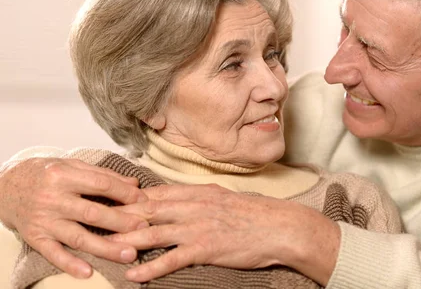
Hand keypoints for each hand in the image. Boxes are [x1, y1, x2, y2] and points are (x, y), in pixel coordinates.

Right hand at [0, 157, 149, 277]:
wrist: (7, 186)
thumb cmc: (46, 174)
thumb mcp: (72, 166)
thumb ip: (103, 175)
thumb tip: (134, 183)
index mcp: (64, 175)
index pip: (101, 184)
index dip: (125, 193)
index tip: (144, 201)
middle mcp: (53, 198)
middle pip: (92, 212)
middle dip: (121, 222)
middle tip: (143, 229)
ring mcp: (44, 220)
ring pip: (78, 236)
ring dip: (105, 247)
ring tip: (129, 254)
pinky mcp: (35, 237)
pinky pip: (53, 253)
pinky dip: (70, 264)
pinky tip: (88, 272)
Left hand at [108, 184, 340, 284]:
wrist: (279, 226)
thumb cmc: (254, 213)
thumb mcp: (223, 197)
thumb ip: (197, 198)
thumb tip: (176, 200)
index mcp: (197, 192)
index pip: (155, 193)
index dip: (129, 199)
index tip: (107, 202)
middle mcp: (193, 206)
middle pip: (148, 211)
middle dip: (119, 218)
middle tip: (93, 223)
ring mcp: (198, 226)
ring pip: (153, 233)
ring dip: (126, 242)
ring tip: (103, 249)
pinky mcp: (206, 247)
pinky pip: (172, 259)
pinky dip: (151, 268)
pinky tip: (135, 276)